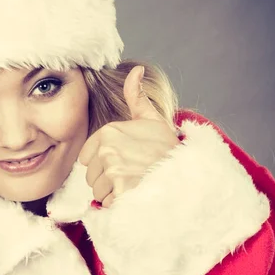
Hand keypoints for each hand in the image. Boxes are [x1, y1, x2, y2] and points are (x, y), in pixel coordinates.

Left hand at [78, 66, 180, 207]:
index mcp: (109, 131)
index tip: (121, 162)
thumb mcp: (152, 119)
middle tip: (131, 174)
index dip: (101, 163)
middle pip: (90, 175)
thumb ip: (136, 97)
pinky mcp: (120, 191)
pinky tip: (134, 195)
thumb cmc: (167, 148)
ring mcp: (114, 171)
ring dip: (112, 193)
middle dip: (106, 179)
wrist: (188, 172)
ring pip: (97, 191)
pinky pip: (107, 203)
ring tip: (134, 184)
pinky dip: (118, 204)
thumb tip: (135, 70)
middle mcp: (108, 150)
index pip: (86, 157)